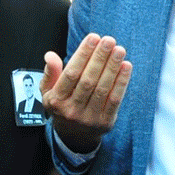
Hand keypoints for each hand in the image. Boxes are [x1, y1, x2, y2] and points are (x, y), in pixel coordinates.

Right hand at [42, 33, 131, 153]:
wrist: (74, 135)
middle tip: (109, 40)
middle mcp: (72, 110)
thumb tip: (50, 56)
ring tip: (119, 50)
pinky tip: (126, 66)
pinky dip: (122, 82)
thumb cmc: (62, 106)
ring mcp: (89, 118)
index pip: (71, 74)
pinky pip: (115, 99)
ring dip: (112, 67)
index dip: (83, 55)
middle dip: (100, 58)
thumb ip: (50, 73)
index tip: (93, 38)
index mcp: (56, 100)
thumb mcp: (48, 91)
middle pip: (88, 80)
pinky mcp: (105, 122)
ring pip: (102, 89)